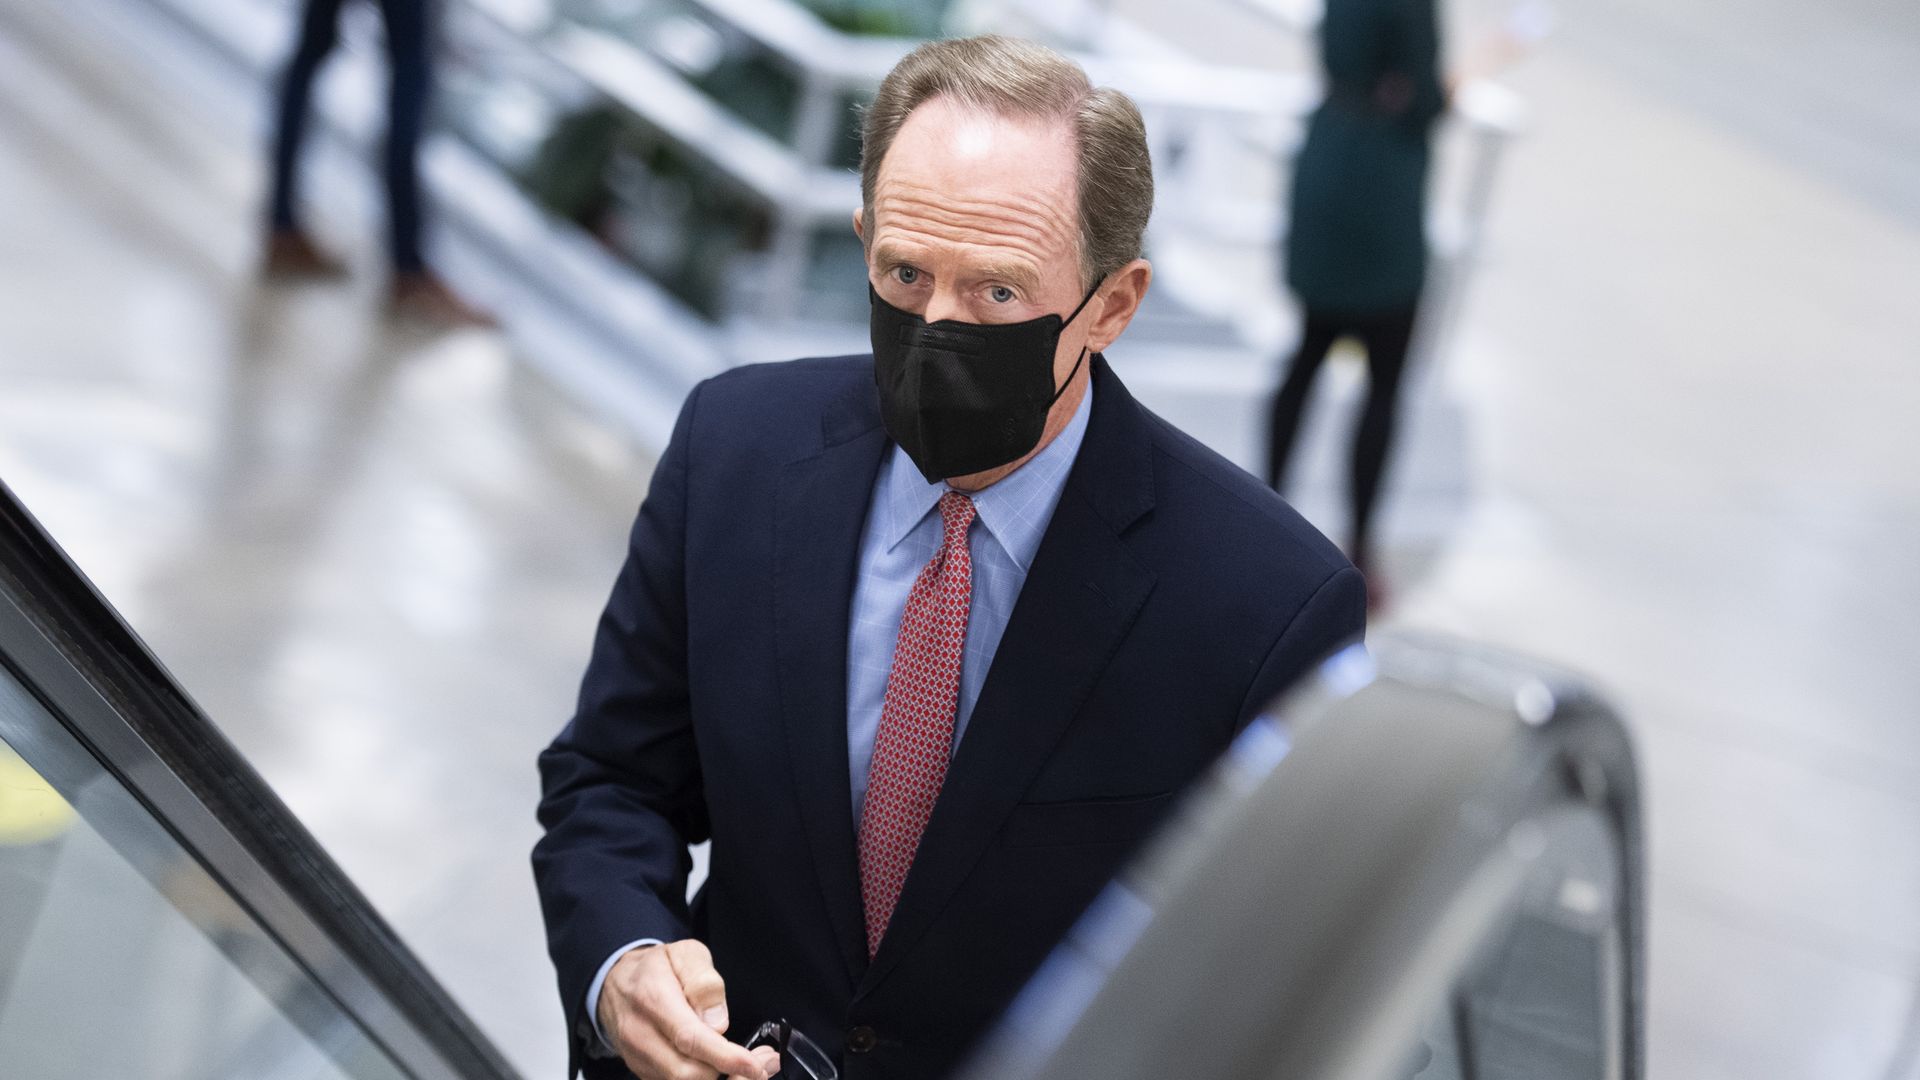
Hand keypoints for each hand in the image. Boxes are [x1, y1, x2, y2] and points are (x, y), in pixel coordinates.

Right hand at [596, 940, 780, 1079]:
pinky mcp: (644, 1072)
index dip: (725, 1057)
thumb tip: (717, 1020)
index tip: (754, 1064)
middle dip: (731, 1074)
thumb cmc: (654, 968)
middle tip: (765, 1061)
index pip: (689, 1039)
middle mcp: (641, 1035)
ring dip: (723, 1079)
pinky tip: (730, 1068)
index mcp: (653, 1000)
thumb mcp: (684, 954)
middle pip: (687, 1074)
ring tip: (752, 1064)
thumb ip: (703, 981)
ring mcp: (640, 1058)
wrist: (615, 983)